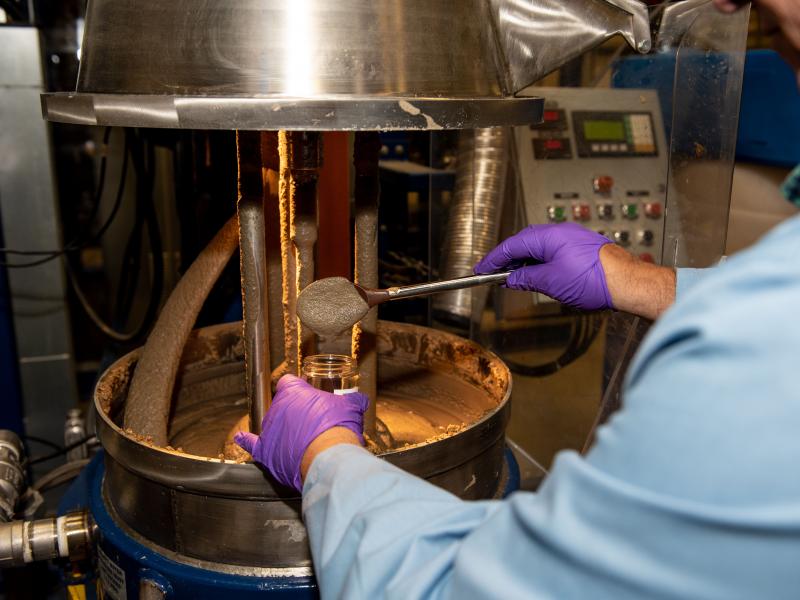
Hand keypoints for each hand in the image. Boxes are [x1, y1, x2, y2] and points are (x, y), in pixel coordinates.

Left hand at [235, 375, 368, 491]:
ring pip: (273, 424)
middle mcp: (277, 408)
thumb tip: (360, 400)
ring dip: (284, 429)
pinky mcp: (266, 452)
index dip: (299, 387)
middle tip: (313, 419)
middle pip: (283, 405)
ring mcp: (269, 430)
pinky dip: (245, 441)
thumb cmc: (338, 427)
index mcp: (293, 391)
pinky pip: (251, 444)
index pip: (290, 382)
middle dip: (296, 411)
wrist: (329, 457)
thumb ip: (353, 400)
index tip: (308, 391)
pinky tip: (240, 438)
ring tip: (301, 437)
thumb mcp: (350, 406)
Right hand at [474, 223, 612, 310]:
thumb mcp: (550, 282)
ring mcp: (570, 238)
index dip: (494, 259)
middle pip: (524, 243)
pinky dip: (539, 262)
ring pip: (538, 247)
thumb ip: (526, 279)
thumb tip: (512, 279)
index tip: (481, 268)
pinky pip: (551, 250)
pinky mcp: (580, 247)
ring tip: (514, 279)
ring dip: (524, 262)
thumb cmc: (594, 279)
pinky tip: (537, 275)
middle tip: (493, 274)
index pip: (511, 245)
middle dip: (507, 259)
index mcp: (548, 235)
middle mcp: (559, 232)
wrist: (627, 282)